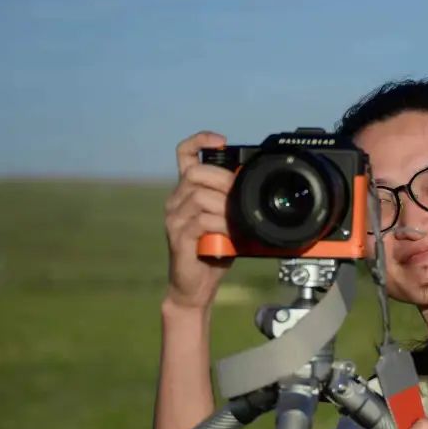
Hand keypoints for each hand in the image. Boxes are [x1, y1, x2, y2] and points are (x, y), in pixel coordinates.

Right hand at [163, 131, 234, 310]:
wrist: (196, 286)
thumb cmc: (214, 253)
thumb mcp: (228, 221)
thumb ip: (233, 202)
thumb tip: (253, 187)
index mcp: (186, 192)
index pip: (184, 155)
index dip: (200, 141)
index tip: (221, 141)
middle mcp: (176, 201)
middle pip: (195, 173)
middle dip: (223, 181)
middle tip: (240, 197)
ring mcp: (174, 218)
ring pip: (200, 197)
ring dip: (225, 208)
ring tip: (237, 223)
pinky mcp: (178, 236)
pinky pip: (200, 221)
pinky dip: (221, 226)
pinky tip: (230, 235)